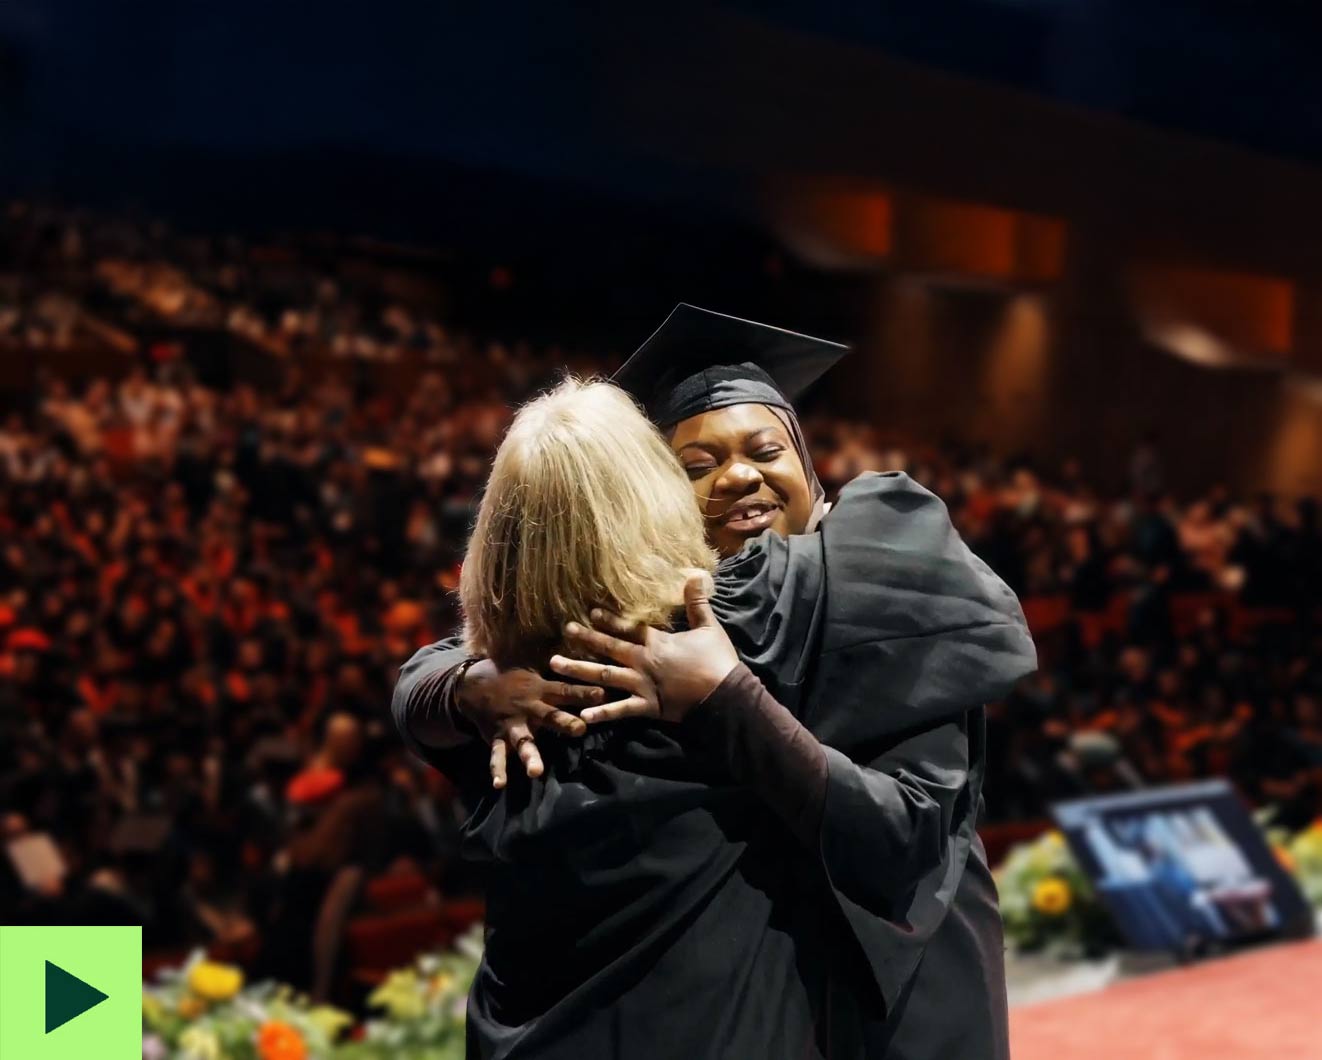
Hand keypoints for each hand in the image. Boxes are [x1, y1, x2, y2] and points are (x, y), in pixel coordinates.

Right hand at [457, 660, 601, 787]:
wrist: (472, 685)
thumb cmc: (511, 673)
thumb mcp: (533, 663)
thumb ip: (558, 666)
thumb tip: (586, 651)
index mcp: (539, 689)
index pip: (566, 690)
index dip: (583, 692)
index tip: (603, 695)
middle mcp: (528, 708)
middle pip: (550, 716)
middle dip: (564, 723)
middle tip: (580, 729)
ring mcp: (512, 725)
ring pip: (523, 741)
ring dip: (530, 755)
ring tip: (536, 772)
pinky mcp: (497, 737)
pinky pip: (497, 755)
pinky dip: (498, 769)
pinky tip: (500, 784)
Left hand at [549, 574, 738, 723]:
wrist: (726, 696)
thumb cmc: (717, 661)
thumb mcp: (709, 627)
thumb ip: (697, 603)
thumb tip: (696, 574)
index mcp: (658, 642)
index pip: (629, 628)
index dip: (609, 619)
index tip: (589, 612)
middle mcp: (643, 662)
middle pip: (609, 648)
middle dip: (586, 639)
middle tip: (564, 631)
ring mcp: (642, 685)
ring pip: (605, 676)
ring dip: (579, 671)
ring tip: (555, 667)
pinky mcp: (648, 707)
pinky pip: (620, 710)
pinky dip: (602, 713)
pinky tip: (583, 715)